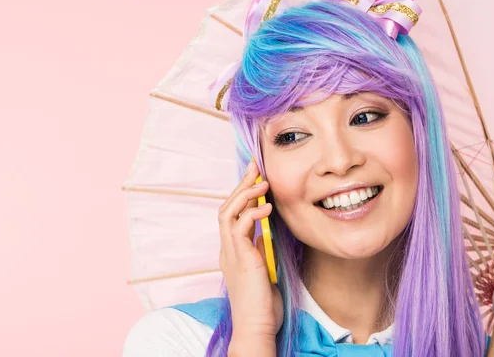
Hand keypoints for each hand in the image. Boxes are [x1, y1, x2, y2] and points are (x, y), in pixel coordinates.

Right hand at [218, 159, 282, 340]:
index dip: (242, 193)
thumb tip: (265, 234)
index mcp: (232, 250)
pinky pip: (239, 227)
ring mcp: (231, 252)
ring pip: (228, 212)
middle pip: (227, 207)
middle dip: (241, 184)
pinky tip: (266, 208)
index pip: (232, 213)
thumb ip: (260, 251)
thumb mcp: (263, 270)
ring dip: (245, 194)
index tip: (255, 177)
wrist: (256, 326)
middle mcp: (227, 248)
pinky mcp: (240, 257)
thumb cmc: (262, 304)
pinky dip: (252, 214)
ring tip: (262, 182)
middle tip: (255, 166)